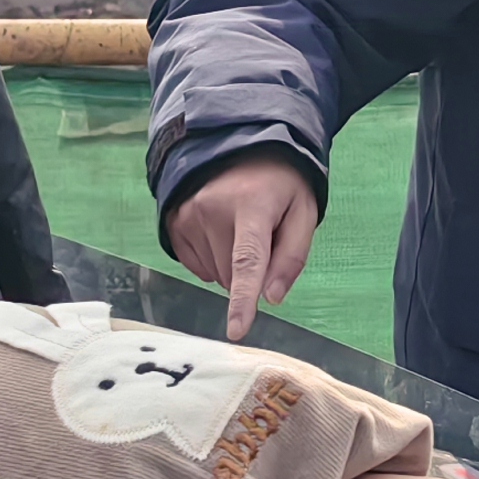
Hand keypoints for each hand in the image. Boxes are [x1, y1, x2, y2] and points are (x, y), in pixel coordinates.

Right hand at [164, 156, 322, 342]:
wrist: (241, 147)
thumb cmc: (280, 184)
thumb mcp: (304, 212)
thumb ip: (293, 256)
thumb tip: (272, 298)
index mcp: (253, 206)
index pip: (248, 261)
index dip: (242, 301)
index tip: (237, 331)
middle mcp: (214, 209)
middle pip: (233, 277)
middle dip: (253, 272)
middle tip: (262, 235)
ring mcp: (189, 214)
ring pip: (215, 275)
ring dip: (232, 265)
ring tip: (241, 227)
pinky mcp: (174, 222)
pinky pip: (197, 267)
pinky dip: (213, 260)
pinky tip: (221, 232)